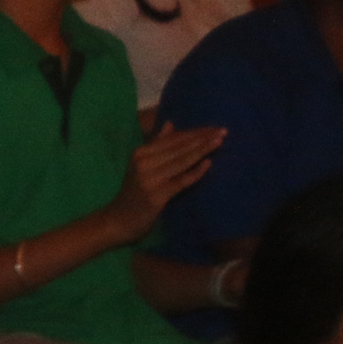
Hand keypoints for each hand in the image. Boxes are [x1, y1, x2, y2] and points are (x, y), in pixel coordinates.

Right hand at [103, 123, 221, 240]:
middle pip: (178, 148)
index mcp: (140, 153)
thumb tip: (170, 124)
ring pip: (181, 161)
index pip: (172, 139)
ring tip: (219, 141)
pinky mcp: (157, 195)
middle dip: (202, 138)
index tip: (214, 128)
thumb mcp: (141, 165)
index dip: (194, 132)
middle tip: (222, 131)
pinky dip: (195, 172)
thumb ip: (156, 145)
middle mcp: (143, 163)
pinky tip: (208, 163)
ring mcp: (149, 179)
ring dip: (202, 150)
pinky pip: (181, 181)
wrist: (120, 220)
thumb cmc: (134, 192)